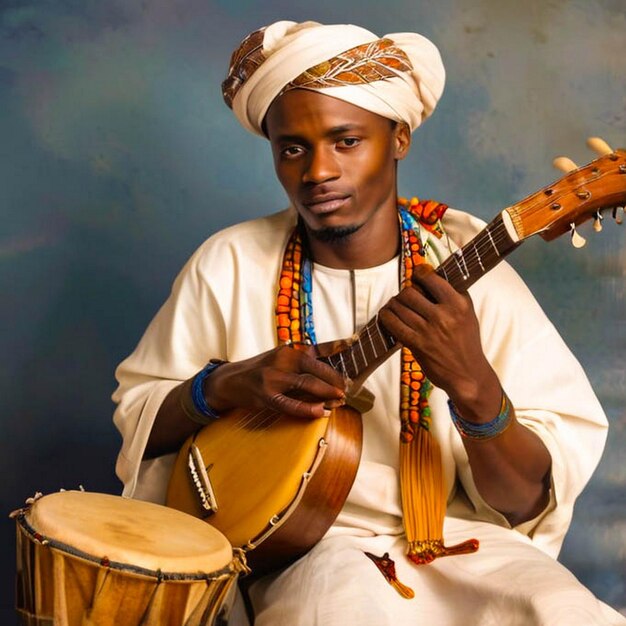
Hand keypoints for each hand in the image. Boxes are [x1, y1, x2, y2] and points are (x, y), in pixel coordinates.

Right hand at [203, 345, 346, 419]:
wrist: (229, 380)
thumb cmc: (261, 369)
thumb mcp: (280, 356)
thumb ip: (304, 355)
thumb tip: (335, 351)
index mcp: (288, 351)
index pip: (317, 353)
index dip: (336, 359)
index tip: (351, 366)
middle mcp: (281, 361)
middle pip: (315, 369)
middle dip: (335, 380)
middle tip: (347, 389)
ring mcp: (273, 379)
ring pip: (306, 385)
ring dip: (326, 393)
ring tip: (339, 400)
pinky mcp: (266, 397)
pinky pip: (291, 405)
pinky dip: (308, 410)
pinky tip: (321, 412)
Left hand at [378, 264, 500, 421]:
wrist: (468, 375)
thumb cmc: (467, 342)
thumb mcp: (468, 314)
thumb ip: (452, 295)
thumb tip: (428, 275)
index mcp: (459, 303)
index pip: (430, 277)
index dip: (418, 274)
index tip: (416, 277)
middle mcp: (444, 315)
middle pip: (409, 291)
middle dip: (403, 293)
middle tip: (404, 298)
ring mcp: (429, 330)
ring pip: (399, 306)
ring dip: (392, 304)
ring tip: (394, 306)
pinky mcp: (417, 344)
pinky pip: (394, 324)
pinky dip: (386, 317)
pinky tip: (387, 315)